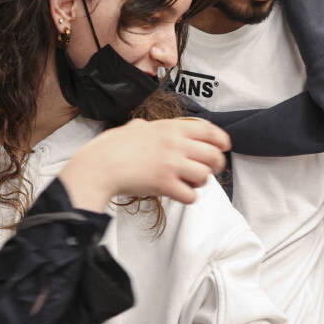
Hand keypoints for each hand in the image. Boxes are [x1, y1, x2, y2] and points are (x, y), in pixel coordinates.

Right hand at [58, 118, 229, 209]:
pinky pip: (191, 196)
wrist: (99, 166)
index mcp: (168, 128)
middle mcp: (174, 144)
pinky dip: (188, 197)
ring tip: (189, 183)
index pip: (207, 129)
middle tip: (210, 170)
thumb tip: (143, 126)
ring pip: (205, 176)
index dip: (221, 139)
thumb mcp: (131, 128)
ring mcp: (171, 165)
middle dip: (216, 165)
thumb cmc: (110, 148)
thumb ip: (144, 127)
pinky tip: (179, 194)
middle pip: (212, 155)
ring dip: (199, 182)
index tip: (225, 146)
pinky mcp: (165, 185)